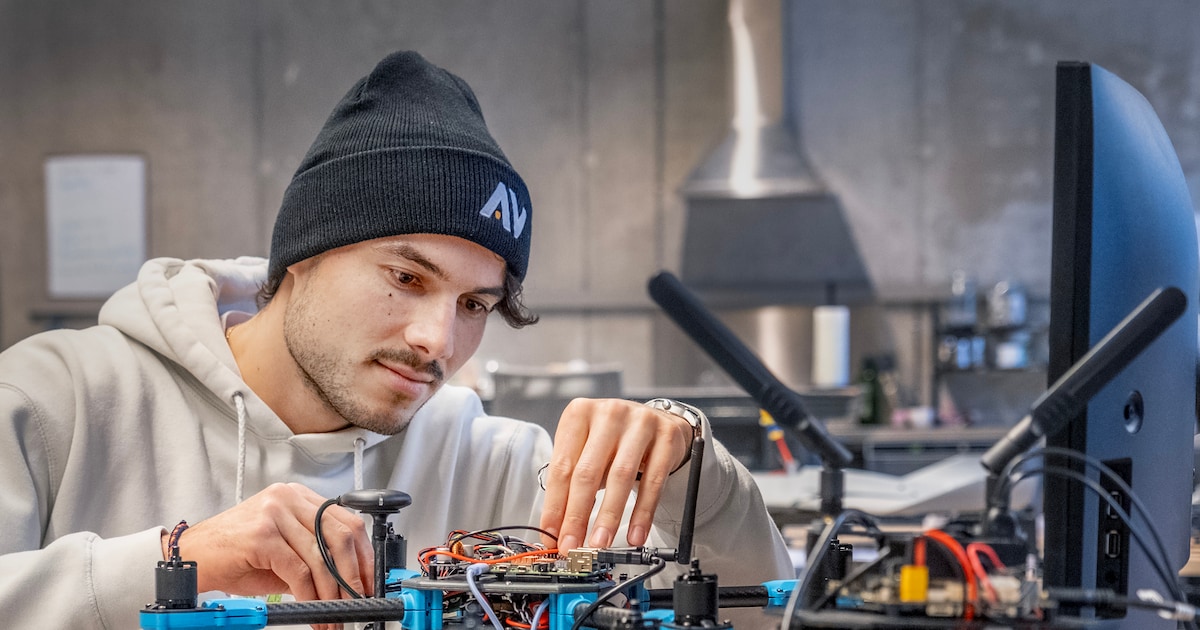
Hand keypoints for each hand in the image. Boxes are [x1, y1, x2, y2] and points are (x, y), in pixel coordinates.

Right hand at [165, 482, 372, 603]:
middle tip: (360, 600)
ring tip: (335, 613)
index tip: (370, 580)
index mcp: (297, 496)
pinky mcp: (262, 535)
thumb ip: (313, 555)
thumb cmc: (235, 553)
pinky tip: (313, 609)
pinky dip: (311, 595)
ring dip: (333, 592)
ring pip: (321, 556)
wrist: (192, 556)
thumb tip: (348, 580)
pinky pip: (299, 571)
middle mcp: (288, 498)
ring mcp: (275, 513)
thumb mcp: (282, 549)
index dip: (363, 554)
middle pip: (340, 535)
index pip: (346, 521)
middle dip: (355, 574)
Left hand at [538, 398, 693, 551]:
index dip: (555, 505)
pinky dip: (643, 512)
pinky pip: (653, 481)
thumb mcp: (588, 450)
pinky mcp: (667, 437)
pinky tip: (636, 533)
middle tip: (573, 545)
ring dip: (609, 517)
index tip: (552, 535)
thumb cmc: (615, 439)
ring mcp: (640, 422)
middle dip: (577, 516)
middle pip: (588, 472)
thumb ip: (572, 484)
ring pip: (620, 477)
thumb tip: (558, 528)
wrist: (658, 420)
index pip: (562, 467)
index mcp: (579, 413)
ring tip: (601, 542)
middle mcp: (609, 413)